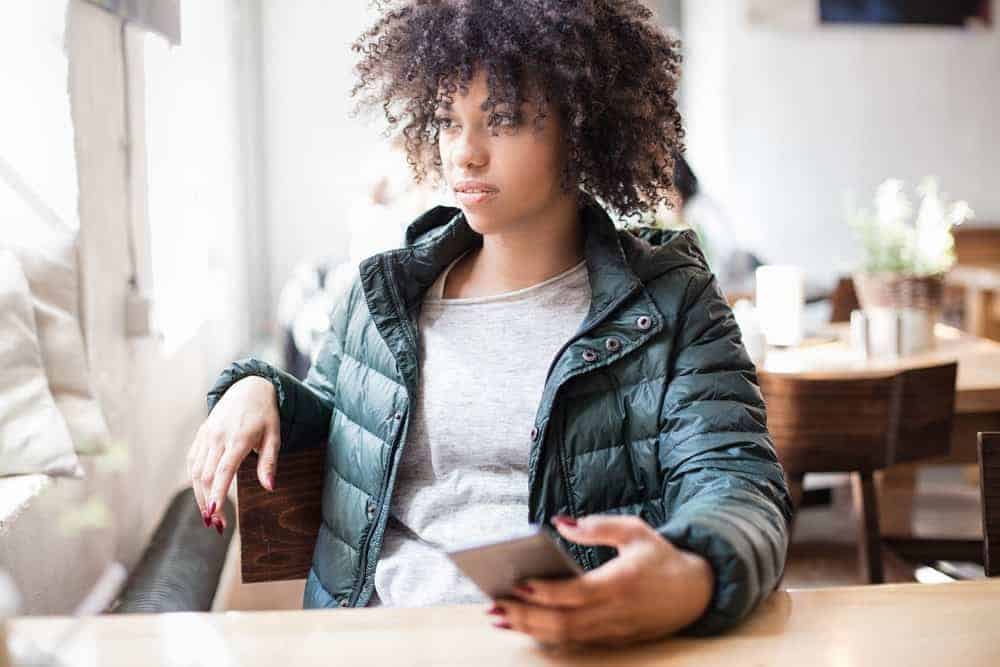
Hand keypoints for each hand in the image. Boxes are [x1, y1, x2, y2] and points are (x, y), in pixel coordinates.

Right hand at [186, 376, 279, 533]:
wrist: (248, 387)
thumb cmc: (265, 414)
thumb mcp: (274, 436)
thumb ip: (269, 462)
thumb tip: (270, 487)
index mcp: (238, 438)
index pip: (224, 470)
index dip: (217, 493)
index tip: (214, 512)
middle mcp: (217, 437)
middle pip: (206, 476)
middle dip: (208, 503)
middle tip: (217, 526)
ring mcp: (206, 436)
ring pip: (195, 471)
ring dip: (199, 496)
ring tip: (209, 517)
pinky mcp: (200, 436)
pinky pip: (192, 462)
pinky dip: (195, 481)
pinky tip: (202, 496)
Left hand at [487, 514, 713, 647]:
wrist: (697, 592)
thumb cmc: (660, 557)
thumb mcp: (634, 531)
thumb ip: (596, 526)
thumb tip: (559, 522)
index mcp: (620, 583)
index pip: (574, 593)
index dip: (544, 591)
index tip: (516, 582)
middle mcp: (614, 613)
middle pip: (562, 622)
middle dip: (524, 616)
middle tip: (493, 605)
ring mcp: (614, 631)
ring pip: (564, 636)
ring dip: (528, 628)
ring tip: (498, 616)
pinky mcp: (613, 640)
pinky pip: (575, 640)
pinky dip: (546, 634)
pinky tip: (524, 624)